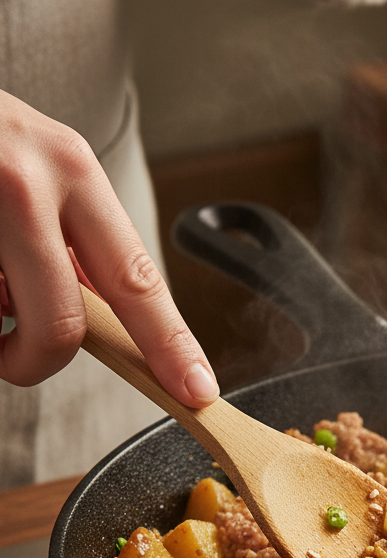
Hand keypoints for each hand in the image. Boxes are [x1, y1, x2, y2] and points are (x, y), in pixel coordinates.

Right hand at [0, 90, 218, 405]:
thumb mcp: (35, 167)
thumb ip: (71, 239)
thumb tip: (103, 322)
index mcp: (71, 170)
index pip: (138, 279)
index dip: (170, 345)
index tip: (198, 390)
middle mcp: (23, 182)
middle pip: (61, 325)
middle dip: (39, 361)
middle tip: (18, 358)